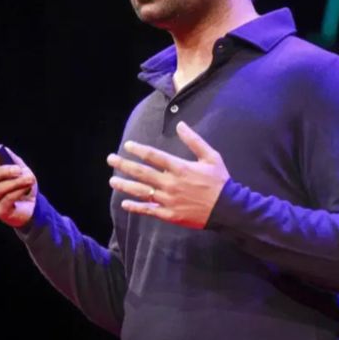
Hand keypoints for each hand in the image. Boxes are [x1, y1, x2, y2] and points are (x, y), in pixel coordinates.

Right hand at [0, 146, 37, 227]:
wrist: (32, 204)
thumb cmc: (20, 182)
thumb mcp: (18, 166)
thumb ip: (10, 157)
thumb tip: (1, 149)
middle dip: (2, 171)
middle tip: (18, 169)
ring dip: (15, 182)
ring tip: (30, 178)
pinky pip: (7, 199)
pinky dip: (19, 191)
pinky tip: (27, 187)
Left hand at [106, 121, 228, 228]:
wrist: (228, 209)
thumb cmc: (219, 181)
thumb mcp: (211, 156)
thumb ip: (194, 140)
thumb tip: (180, 124)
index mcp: (180, 168)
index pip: (153, 156)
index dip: (138, 150)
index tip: (127, 145)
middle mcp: (171, 183)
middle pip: (142, 172)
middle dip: (124, 165)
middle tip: (110, 159)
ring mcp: (169, 200)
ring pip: (141, 191)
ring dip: (125, 185)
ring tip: (112, 181)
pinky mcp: (170, 214)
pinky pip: (149, 210)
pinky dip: (136, 207)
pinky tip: (125, 203)